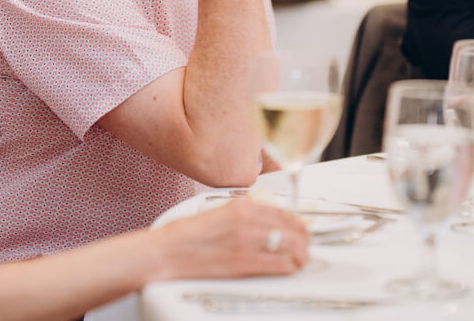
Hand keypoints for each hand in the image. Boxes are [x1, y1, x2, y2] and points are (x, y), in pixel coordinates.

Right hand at [156, 200, 308, 278]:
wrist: (167, 251)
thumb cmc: (186, 236)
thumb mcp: (217, 213)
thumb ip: (242, 214)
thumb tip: (263, 221)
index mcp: (241, 206)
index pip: (283, 212)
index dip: (298, 223)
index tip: (302, 229)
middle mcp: (247, 220)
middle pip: (291, 228)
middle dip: (303, 239)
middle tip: (305, 247)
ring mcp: (246, 240)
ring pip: (290, 245)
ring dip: (300, 254)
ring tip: (301, 260)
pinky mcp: (243, 261)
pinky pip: (278, 263)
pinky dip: (289, 266)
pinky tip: (290, 268)